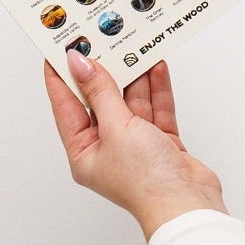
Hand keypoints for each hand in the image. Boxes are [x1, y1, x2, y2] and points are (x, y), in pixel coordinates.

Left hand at [43, 52, 226, 240]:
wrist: (186, 202)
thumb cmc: (145, 180)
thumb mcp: (116, 128)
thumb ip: (101, 93)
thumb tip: (82, 65)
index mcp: (83, 152)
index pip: (66, 106)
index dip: (61, 77)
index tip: (58, 50)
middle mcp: (107, 148)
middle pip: (101, 101)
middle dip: (105, 72)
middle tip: (101, 41)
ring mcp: (136, 145)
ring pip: (132, 102)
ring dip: (135, 76)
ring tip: (133, 46)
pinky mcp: (162, 142)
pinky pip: (156, 109)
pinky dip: (156, 89)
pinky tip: (156, 67)